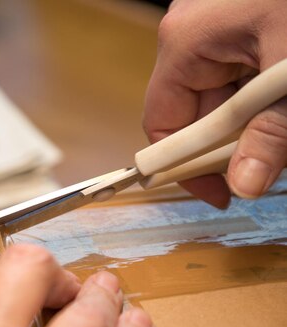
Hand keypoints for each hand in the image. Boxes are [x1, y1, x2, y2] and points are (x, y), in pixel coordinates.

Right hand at [143, 0, 286, 207]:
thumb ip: (272, 132)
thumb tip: (246, 185)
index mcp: (186, 42)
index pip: (162, 123)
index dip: (184, 166)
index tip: (221, 194)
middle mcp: (192, 33)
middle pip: (195, 113)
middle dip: (232, 144)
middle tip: (273, 162)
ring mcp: (218, 26)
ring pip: (225, 97)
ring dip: (256, 122)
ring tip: (286, 123)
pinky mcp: (245, 24)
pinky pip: (244, 75)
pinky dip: (266, 99)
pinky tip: (285, 102)